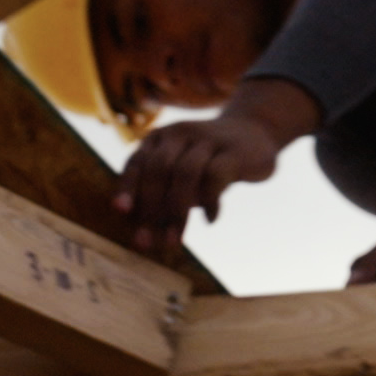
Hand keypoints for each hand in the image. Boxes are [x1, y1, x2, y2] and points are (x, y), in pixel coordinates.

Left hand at [114, 79, 314, 254]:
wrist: (254, 133)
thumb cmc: (207, 161)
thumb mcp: (180, 172)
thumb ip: (162, 194)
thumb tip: (142, 230)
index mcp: (159, 138)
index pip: (137, 162)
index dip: (128, 186)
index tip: (121, 212)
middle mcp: (180, 134)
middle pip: (158, 170)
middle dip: (150, 209)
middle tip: (146, 242)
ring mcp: (207, 140)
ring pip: (185, 174)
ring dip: (176, 212)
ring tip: (174, 241)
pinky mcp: (233, 152)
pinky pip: (216, 176)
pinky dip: (210, 201)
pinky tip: (210, 220)